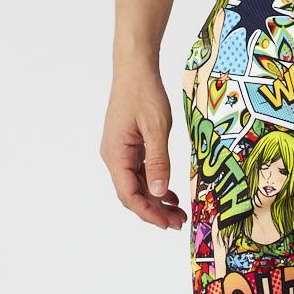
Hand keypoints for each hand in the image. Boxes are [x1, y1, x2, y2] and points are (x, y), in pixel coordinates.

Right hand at [100, 61, 186, 229]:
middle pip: (132, 195)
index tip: (167, 224)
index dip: (148, 213)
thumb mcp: (156, 128)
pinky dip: (155, 186)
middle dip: (155, 211)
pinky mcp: (128, 148)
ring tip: (179, 213)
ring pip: (137, 187)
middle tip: (179, 222)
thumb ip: (158, 162)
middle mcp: (114, 156)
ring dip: (157, 201)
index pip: (128, 195)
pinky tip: (171, 195)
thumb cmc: (144, 93)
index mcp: (116, 154)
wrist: (135, 69)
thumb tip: (159, 192)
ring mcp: (120, 153)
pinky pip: (140, 174)